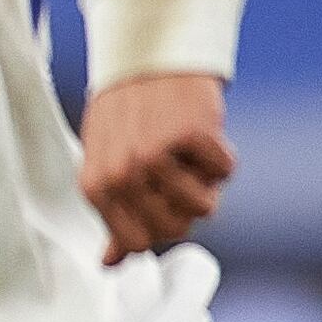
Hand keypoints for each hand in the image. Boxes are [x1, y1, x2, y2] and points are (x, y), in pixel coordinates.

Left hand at [78, 70, 232, 263]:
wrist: (149, 57)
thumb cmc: (127, 116)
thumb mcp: (106, 164)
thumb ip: (113, 214)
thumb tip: (111, 264)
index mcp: (96, 187)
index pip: (139, 243)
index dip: (161, 228)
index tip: (163, 202)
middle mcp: (122, 175)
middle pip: (175, 229)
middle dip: (185, 206)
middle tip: (177, 172)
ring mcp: (155, 155)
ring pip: (204, 208)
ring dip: (206, 182)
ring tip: (186, 152)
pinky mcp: (191, 134)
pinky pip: (225, 171)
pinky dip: (222, 154)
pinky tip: (202, 131)